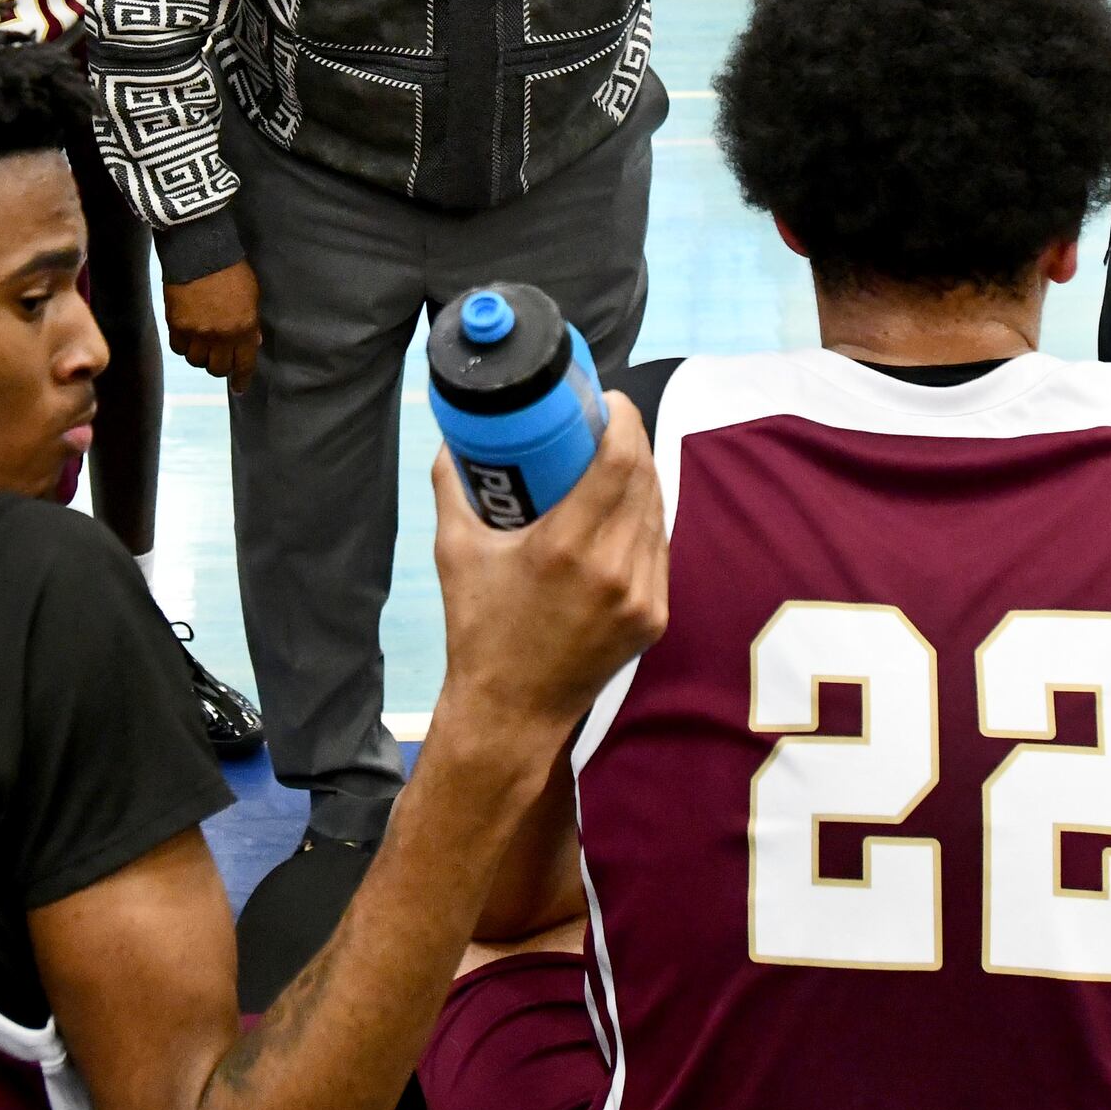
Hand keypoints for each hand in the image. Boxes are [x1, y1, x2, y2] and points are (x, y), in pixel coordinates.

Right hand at [164, 260, 261, 392]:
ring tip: (201, 344)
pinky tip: (187, 336)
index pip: (244, 364)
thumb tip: (252, 342)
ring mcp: (197, 333)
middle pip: (217, 368)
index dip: (241, 379)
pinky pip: (179, 349)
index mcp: (244, 329)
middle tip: (218, 357)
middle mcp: (221, 336)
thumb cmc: (232, 270)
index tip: (239, 388)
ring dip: (200, 356)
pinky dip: (183, 346)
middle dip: (219, 366)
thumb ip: (251, 323)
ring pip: (196, 361)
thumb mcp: (252, 296)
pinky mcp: (176, 325)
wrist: (200, 251)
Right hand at [427, 391, 669, 761]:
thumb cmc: (479, 629)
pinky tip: (625, 506)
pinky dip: (644, 519)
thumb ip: (452, 488)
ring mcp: (641, 596)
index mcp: (565, 548)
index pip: (618, 461)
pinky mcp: (655, 617)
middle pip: (644, 478)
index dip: (622, 419)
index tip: (608, 399)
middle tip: (605, 421)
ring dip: (642, 476)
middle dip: (631, 439)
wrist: (512, 710)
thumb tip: (452, 441)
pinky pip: (658, 548)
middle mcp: (613, 569)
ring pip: (656, 511)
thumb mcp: (456, 552)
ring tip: (615, 457)